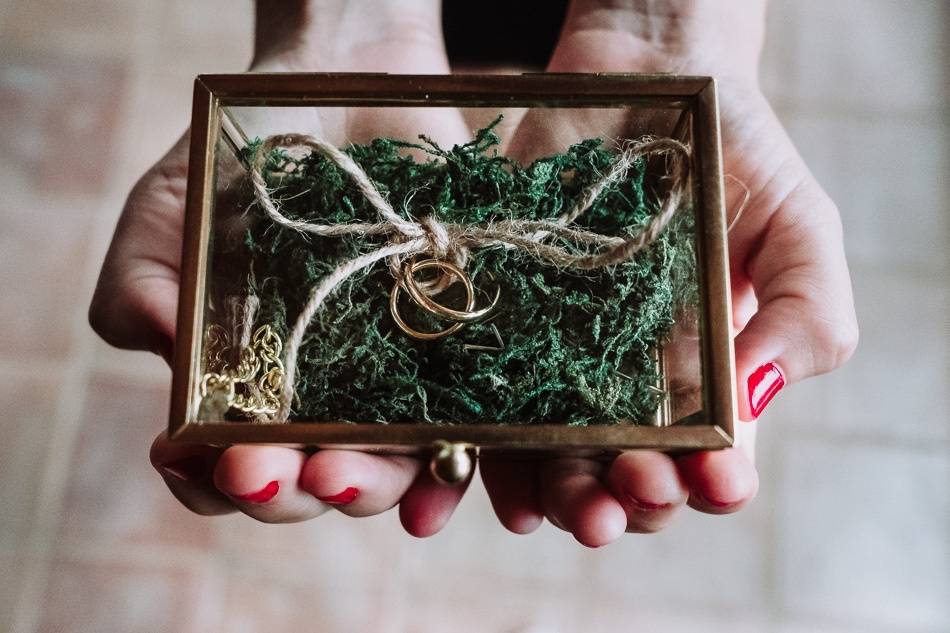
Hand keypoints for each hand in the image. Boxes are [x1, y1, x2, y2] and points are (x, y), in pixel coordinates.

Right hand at [89, 0, 474, 533]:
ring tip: (348, 474)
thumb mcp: (170, 209)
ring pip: (389, 466)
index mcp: (245, 380)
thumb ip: (139, 282)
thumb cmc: (242, 156)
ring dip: (370, 489)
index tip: (212, 464)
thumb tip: (156, 350)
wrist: (342, 82)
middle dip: (291, 494)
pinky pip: (468, 420)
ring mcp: (393, 376)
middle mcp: (320, 396)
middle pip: (309, 479)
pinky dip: (458, 458)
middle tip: (276, 476)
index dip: (212, 482)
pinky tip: (449, 462)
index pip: (222, 465)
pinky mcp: (457, 348)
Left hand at [478, 0, 857, 545]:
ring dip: (555, 496)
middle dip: (628, 501)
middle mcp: (630, 384)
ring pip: (551, 456)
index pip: (709, 461)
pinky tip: (477, 470)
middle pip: (625, 474)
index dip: (707, 485)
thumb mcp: (800, 228)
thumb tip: (752, 401)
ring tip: (557, 507)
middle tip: (625, 493)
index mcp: (706, 377)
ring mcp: (559, 359)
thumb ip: (803, 316)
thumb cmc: (736, 155)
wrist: (647, 78)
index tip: (706, 479)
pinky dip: (477, 448)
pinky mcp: (500, 327)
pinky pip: (480, 402)